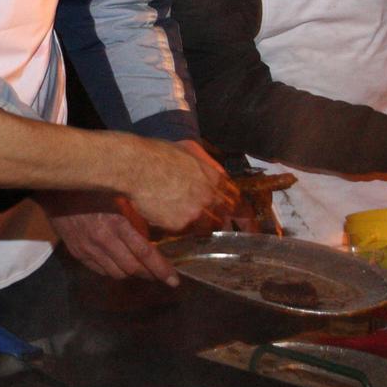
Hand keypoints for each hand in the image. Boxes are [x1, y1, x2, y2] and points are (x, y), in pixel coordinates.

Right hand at [38, 191, 179, 285]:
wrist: (54, 188)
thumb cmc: (90, 186)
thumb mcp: (117, 195)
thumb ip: (133, 214)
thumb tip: (152, 230)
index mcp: (116, 222)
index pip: (145, 253)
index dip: (162, 269)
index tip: (174, 280)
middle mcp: (102, 240)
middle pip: (132, 268)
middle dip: (150, 274)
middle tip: (161, 275)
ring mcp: (88, 249)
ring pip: (116, 273)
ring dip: (132, 273)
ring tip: (141, 268)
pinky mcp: (77, 253)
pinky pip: (100, 271)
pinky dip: (113, 271)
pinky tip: (119, 263)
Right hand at [123, 138, 237, 233]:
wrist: (136, 166)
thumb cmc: (157, 153)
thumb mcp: (188, 150)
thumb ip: (204, 163)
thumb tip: (212, 169)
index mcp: (214, 177)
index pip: (238, 202)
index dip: (245, 217)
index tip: (249, 226)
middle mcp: (210, 196)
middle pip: (224, 218)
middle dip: (224, 226)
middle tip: (224, 235)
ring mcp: (196, 212)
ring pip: (206, 228)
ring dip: (199, 228)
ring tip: (187, 227)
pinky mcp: (180, 224)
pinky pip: (184, 233)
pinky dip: (179, 231)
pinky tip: (168, 224)